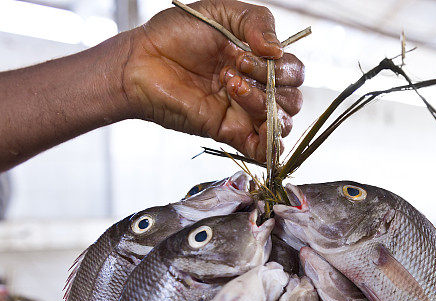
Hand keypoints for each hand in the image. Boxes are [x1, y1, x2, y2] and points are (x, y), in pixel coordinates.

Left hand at [119, 0, 304, 160]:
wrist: (140, 61)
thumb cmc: (174, 34)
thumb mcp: (220, 12)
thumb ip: (257, 21)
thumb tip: (279, 50)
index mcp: (258, 61)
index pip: (295, 71)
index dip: (281, 65)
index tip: (245, 53)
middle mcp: (255, 88)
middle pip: (294, 99)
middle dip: (272, 83)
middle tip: (235, 69)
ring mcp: (243, 113)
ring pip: (283, 122)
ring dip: (264, 104)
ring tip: (230, 87)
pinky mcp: (229, 133)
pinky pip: (265, 151)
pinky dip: (271, 145)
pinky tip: (256, 124)